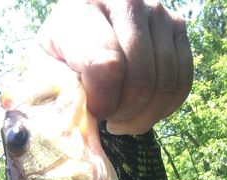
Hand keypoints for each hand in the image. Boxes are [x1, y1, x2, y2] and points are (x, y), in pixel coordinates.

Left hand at [38, 0, 192, 134]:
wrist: (84, 33)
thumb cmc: (61, 58)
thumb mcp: (44, 70)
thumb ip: (51, 90)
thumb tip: (63, 112)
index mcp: (83, 5)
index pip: (107, 65)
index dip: (103, 101)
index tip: (93, 111)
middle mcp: (127, 0)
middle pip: (142, 78)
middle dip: (126, 113)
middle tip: (110, 120)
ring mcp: (158, 12)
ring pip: (165, 84)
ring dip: (144, 115)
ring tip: (124, 118)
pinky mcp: (178, 28)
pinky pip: (182, 83)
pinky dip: (164, 108)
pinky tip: (143, 111)